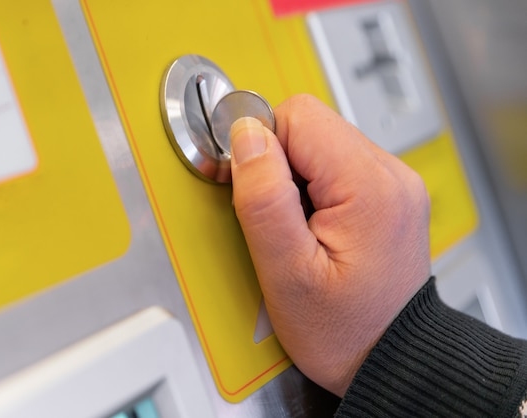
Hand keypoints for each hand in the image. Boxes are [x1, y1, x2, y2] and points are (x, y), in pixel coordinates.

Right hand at [230, 94, 430, 396]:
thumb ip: (263, 198)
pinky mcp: (387, 194)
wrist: (389, 358)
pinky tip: (311, 224)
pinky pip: (336, 165)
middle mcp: (392, 175)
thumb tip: (246, 137)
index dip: (260, 145)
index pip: (298, 116)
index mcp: (369, 187)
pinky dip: (313, 187)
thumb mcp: (286, 273)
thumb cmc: (346, 330)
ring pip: (321, 142)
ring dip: (294, 175)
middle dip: (276, 162)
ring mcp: (394, 183)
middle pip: (310, 124)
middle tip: (274, 216)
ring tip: (295, 226)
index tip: (250, 186)